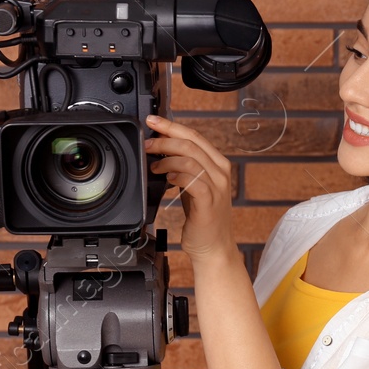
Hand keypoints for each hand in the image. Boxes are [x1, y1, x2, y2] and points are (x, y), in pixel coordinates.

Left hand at [144, 113, 235, 259]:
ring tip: (154, 166)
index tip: (153, 121)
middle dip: (165, 139)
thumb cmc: (203, 218)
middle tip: (148, 144)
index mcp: (218, 165)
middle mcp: (220, 173)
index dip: (172, 126)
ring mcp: (217, 187)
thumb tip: (162, 148)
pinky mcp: (209, 202)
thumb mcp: (194, 186)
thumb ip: (184, 168)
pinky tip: (167, 179)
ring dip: (167, 159)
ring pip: (191, 159)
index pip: (195, 136)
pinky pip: (193, 181)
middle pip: (191, 143)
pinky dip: (177, 176)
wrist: (214, 247)